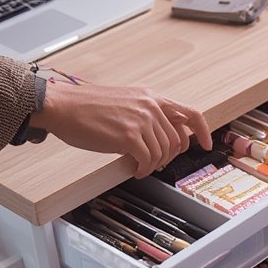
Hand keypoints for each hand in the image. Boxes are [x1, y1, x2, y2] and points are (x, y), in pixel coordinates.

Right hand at [30, 81, 212, 177]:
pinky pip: (148, 160)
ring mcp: (141, 121)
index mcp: (151, 97)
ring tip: (142, 167)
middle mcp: (150, 106)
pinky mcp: (128, 136)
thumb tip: (158, 138)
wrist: (63, 106)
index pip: (189, 113)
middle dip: (170, 157)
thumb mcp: (125, 102)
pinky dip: (144, 169)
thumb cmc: (87, 107)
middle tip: (157, 163)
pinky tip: (136, 169)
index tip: (204, 143)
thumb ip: (145, 115)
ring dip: (154, 165)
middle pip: (177, 140)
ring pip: (163, 152)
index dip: (202, 131)